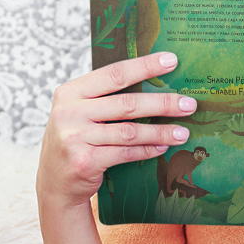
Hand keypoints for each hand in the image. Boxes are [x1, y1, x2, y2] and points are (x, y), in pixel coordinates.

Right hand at [38, 52, 196, 213]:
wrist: (54, 182)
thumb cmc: (75, 140)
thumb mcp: (79, 113)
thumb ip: (104, 98)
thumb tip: (152, 83)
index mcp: (70, 92)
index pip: (114, 74)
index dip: (145, 66)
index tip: (171, 61)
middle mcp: (70, 113)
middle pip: (127, 104)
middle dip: (162, 103)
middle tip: (189, 104)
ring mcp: (75, 138)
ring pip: (129, 131)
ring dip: (160, 132)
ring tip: (183, 132)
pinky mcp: (85, 161)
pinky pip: (125, 153)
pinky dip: (148, 150)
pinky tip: (163, 147)